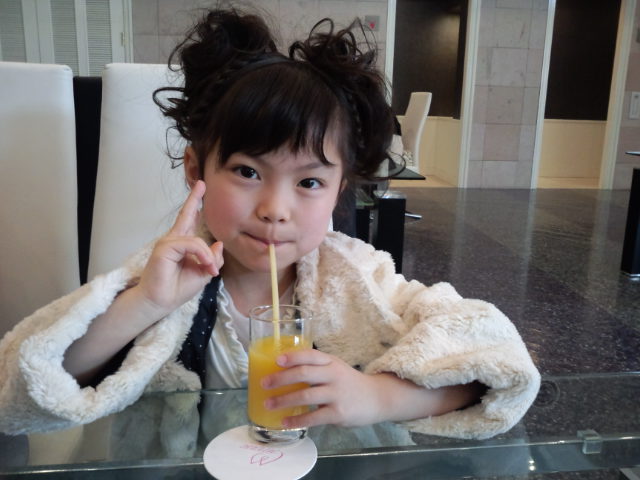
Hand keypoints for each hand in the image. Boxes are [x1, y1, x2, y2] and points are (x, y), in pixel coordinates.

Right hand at [135, 180, 223, 315]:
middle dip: (194, 200)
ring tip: (209, 269)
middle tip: (202, 184)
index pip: (190, 221)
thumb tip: (218, 244)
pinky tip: (205, 265)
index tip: (201, 190)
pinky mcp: (164, 248)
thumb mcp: (203, 273)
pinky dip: (201, 254)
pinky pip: (190, 244)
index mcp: (182, 245)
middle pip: (186, 216)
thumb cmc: (177, 289)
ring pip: (196, 240)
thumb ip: (212, 259)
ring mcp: (168, 242)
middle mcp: (174, 240)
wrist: (160, 302)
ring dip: (207, 256)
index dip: (195, 206)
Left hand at [261, 350, 387, 427]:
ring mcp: (336, 394)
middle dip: (281, 379)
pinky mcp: (338, 413)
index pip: (310, 355)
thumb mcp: (335, 368)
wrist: (376, 398)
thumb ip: (315, 368)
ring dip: (283, 400)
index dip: (293, 356)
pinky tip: (285, 422)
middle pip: (304, 374)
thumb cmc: (349, 382)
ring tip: (268, 404)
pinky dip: (297, 420)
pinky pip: (313, 417)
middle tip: (264, 383)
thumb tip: (283, 371)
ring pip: (305, 395)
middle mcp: (333, 375)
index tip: (276, 360)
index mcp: (331, 362)